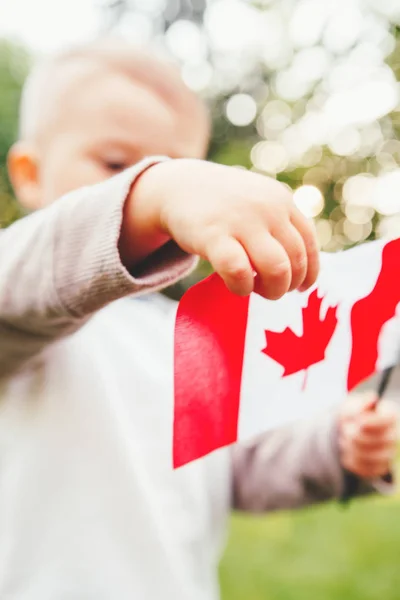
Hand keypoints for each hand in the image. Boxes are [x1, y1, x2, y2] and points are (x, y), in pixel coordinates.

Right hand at [121, 159, 318, 298]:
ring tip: (256, 289)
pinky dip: (242, 288)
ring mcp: (242, 221)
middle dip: (287, 285)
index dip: (309, 273)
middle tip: (271, 290)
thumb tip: (302, 269)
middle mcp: (268, 209)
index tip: (300, 288)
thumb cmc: (224, 205)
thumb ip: (281, 224)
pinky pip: (239, 273)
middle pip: (296, 261)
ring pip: (277, 269)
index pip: (309, 244)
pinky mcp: (214, 236)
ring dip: (271, 290)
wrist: (180, 187)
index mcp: (282, 201)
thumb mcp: (259, 202)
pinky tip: (235, 286)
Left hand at [338, 392, 397, 478]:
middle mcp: (393, 436)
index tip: (360, 423)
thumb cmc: (352, 415)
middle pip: (380, 440)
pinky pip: (364, 468)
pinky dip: (350, 459)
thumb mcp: (352, 405)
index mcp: (390, 416)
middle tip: (345, 430)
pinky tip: (347, 452)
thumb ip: (361, 403)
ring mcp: (388, 453)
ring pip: (370, 456)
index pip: (390, 420)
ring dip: (351, 447)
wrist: (349, 431)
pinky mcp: (378, 468)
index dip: (375, 422)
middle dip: (357, 435)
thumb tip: (372, 397)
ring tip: (344, 440)